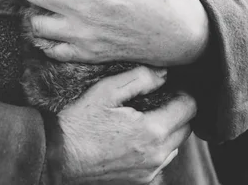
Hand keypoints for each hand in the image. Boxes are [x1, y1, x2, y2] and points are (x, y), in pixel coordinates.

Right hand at [58, 66, 195, 183]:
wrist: (58, 157)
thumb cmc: (78, 123)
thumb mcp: (104, 92)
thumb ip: (138, 78)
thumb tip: (163, 73)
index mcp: (152, 130)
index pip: (189, 107)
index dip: (181, 92)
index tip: (167, 87)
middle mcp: (157, 155)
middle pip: (186, 128)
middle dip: (176, 111)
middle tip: (155, 100)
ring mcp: (150, 171)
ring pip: (175, 146)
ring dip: (167, 130)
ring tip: (142, 118)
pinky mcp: (140, 181)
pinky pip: (160, 160)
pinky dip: (155, 147)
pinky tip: (133, 137)